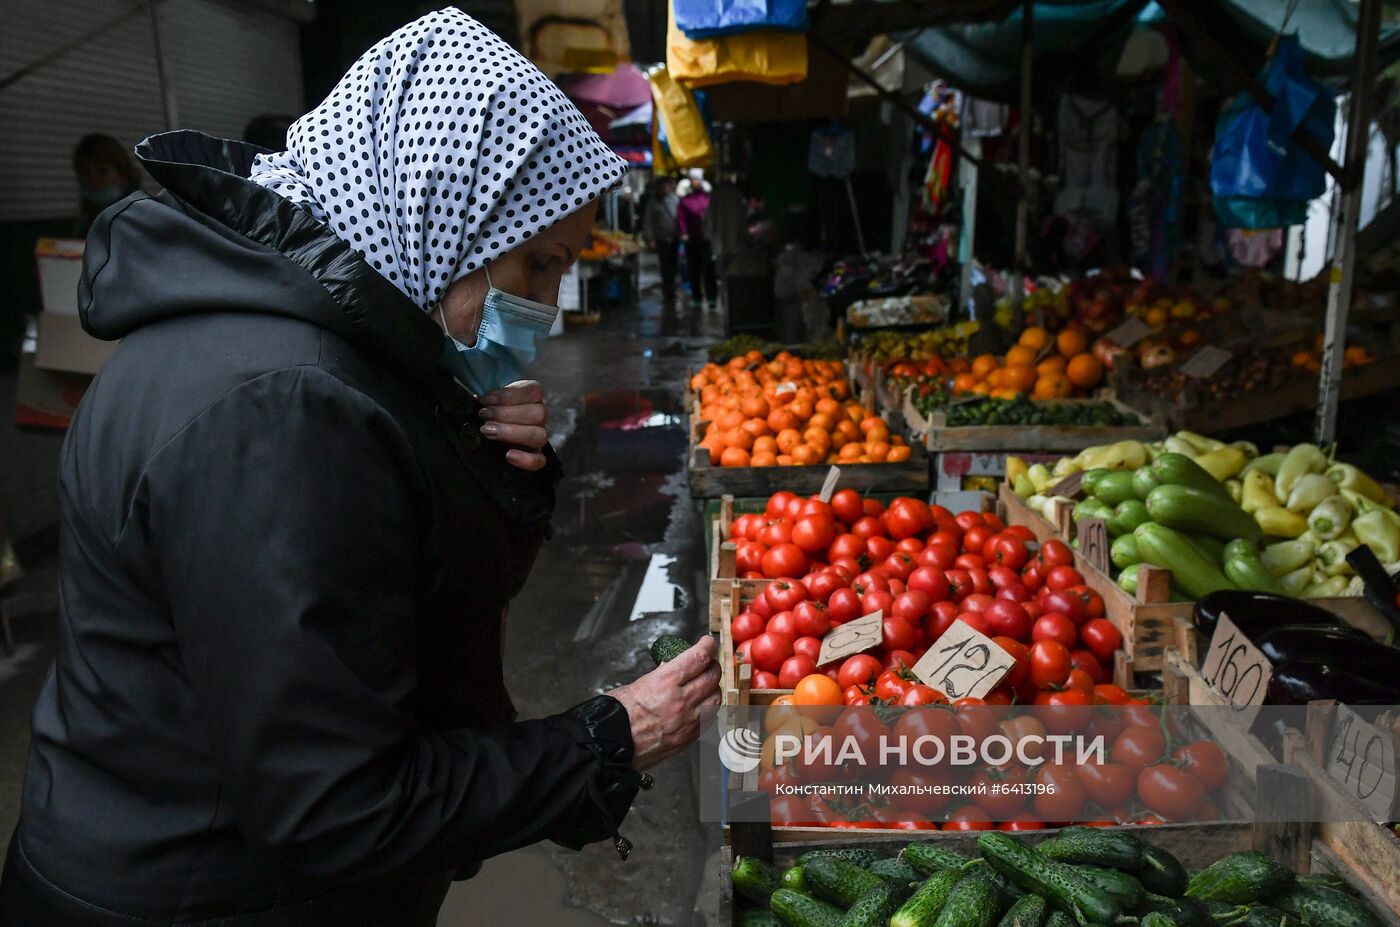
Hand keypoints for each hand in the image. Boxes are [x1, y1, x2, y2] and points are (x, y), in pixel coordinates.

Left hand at [480, 380, 547, 470]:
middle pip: (538, 413)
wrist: (488, 425)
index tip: (486, 400)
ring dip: (512, 433)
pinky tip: (509, 455)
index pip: (534, 391)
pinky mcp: (535, 455)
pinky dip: (526, 459)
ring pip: (539, 435)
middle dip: (506, 414)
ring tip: (488, 432)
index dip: (509, 395)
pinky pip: (539, 460)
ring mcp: (538, 436)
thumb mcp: (489, 398)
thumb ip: (488, 398)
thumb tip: (478, 401)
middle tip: (485, 416)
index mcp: (532, 397)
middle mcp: (539, 417)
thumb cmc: (490, 410)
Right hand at [608, 637, 719, 770]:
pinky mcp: (687, 737)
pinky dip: (710, 708)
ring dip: (714, 687)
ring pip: (716, 698)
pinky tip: (703, 705)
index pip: (698, 658)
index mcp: (665, 682)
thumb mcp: (637, 684)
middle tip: (708, 662)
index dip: (707, 646)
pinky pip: (709, 719)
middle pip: (712, 676)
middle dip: (712, 665)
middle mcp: (680, 700)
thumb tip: (672, 668)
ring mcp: (687, 721)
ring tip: (707, 684)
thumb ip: (660, 676)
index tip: (707, 643)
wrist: (611, 744)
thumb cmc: (617, 715)